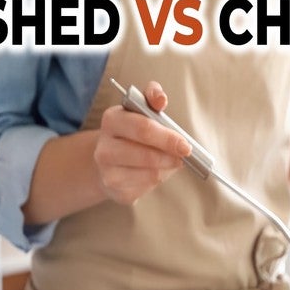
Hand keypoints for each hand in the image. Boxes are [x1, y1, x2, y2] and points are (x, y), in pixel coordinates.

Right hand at [94, 81, 191, 204]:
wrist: (108, 161)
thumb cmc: (132, 132)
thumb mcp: (140, 109)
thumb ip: (152, 97)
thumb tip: (160, 99)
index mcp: (111, 120)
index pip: (143, 129)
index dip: (167, 138)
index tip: (186, 145)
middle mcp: (104, 148)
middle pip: (146, 155)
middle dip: (170, 156)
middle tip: (185, 155)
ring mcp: (108, 173)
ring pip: (150, 174)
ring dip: (167, 168)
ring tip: (171, 161)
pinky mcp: (116, 192)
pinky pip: (147, 188)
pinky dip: (157, 180)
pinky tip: (156, 173)